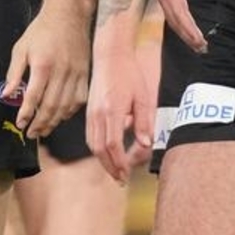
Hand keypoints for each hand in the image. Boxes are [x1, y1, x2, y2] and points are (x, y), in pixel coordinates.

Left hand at [2, 4, 89, 139]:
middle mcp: (61, 72)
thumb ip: (14, 73)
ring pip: (66, 106)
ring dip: (54, 121)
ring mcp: (76, 74)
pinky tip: (61, 116)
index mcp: (43, 65)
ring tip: (44, 129)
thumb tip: (6, 94)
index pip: (33, 97)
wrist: (68, 14)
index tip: (20, 123)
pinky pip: (79, 100)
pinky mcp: (85, 74)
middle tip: (31, 133)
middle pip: (51, 106)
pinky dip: (70, 111)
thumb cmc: (42, 30)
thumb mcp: (21, 48)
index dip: (26, 114)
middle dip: (40, 123)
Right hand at [87, 46, 155, 182]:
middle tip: (121, 179)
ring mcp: (91, 112)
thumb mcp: (142, 96)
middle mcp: (98, 114)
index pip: (113, 144)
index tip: (127, 174)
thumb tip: (146, 143)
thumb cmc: (129, 73)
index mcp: (112, 110)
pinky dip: (97, 149)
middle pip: (100, 149)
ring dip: (103, 160)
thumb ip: (144, 121)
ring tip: (115, 170)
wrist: (110, 55)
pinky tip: (107, 154)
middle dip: (110, 167)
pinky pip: (90, 136)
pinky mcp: (88, 111)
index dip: (119, 162)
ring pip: (93, 144)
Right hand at [147, 0, 225, 51]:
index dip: (190, 30)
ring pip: (170, 18)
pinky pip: (169, 11)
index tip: (200, 42)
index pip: (180, 14)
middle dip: (187, 37)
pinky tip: (186, 27)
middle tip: (201, 49)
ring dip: (182, 32)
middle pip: (173, 21)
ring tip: (195, 45)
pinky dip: (178, 22)